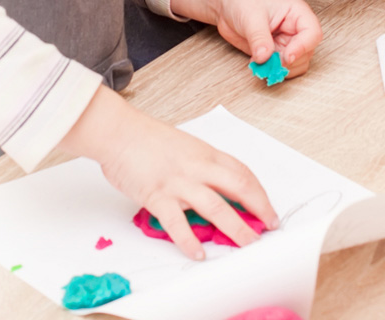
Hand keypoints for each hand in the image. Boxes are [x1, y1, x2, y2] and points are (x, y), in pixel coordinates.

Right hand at [57, 86, 278, 260]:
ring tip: (248, 244)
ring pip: (216, 207)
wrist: (116, 130)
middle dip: (260, 209)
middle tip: (269, 227)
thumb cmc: (143, 136)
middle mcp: (197, 167)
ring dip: (236, 228)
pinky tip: (197, 253)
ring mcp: (178, 182)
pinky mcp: (157, 195)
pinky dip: (188, 240)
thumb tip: (211, 187)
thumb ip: (198, 165)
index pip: (242, 172)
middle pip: (239, 187)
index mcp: (204, 153)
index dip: (259, 192)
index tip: (267, 208)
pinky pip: (177, 222)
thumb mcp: (181, 145)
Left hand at [172, 0, 320, 77]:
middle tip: (268, 63)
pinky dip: (270, 71)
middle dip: (288, 62)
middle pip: (305, 54)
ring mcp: (286, 42)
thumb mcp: (251, 17)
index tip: (286, 57)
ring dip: (279, 69)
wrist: (225, 2)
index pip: (312, 34)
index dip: (302, 48)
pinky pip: (280, 68)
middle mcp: (296, 29)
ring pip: (295, 65)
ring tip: (260, 62)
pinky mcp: (275, 53)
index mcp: (298, 13)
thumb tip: (265, 58)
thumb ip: (260, 38)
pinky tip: (256, 63)